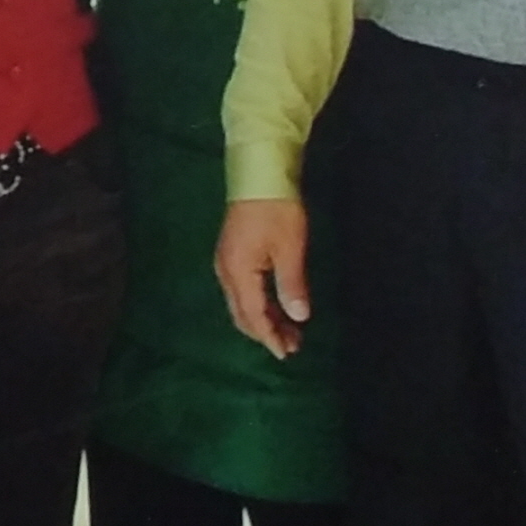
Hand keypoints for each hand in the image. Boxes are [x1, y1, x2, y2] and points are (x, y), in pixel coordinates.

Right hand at [214, 197, 311, 360]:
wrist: (259, 172)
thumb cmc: (277, 209)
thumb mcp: (290, 248)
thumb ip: (292, 285)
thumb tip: (299, 316)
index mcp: (238, 272)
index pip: (253, 315)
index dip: (270, 337)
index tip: (287, 353)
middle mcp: (226, 272)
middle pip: (243, 314)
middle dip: (266, 332)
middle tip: (293, 345)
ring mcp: (226, 263)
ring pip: (242, 303)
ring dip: (264, 319)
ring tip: (289, 330)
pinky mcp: (232, 254)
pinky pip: (242, 291)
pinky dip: (259, 304)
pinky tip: (276, 306)